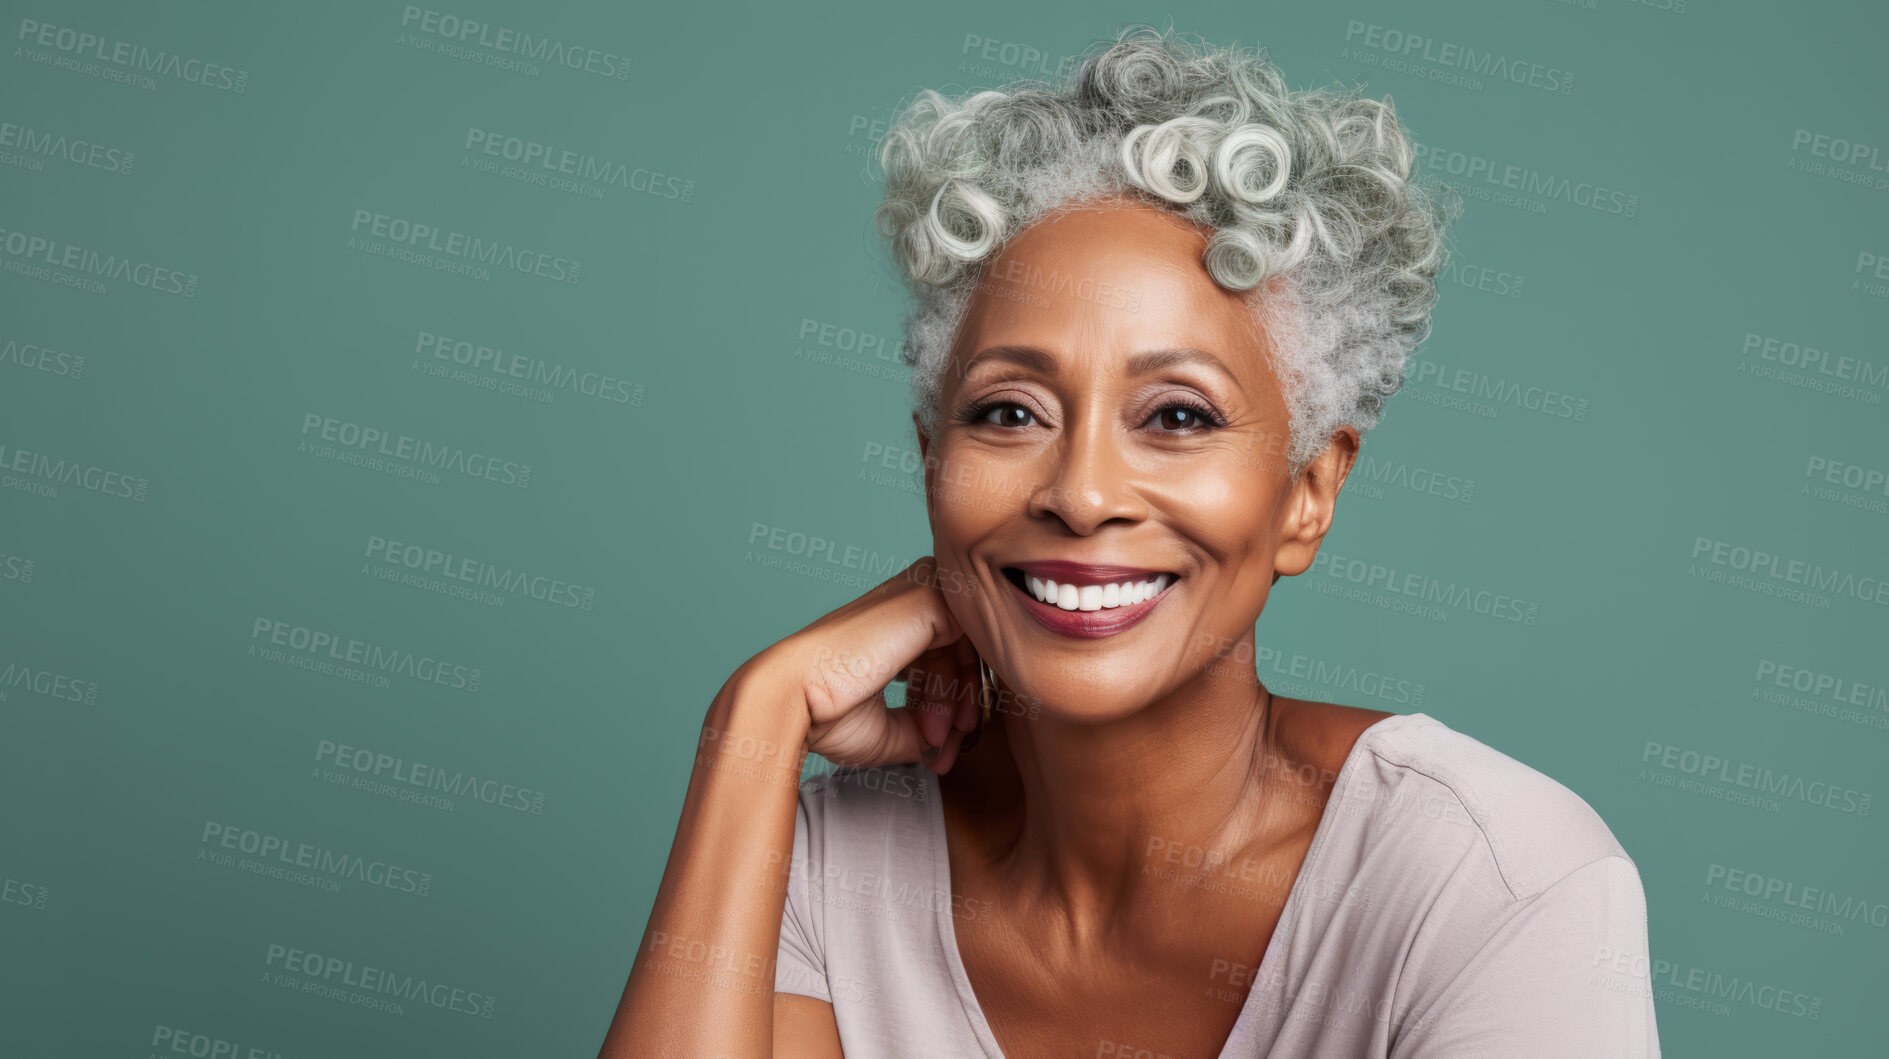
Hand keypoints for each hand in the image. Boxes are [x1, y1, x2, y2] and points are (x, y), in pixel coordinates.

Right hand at [736, 556, 984, 773]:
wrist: (793, 698)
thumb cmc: (825, 711)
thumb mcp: (887, 726)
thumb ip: (923, 729)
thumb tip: (948, 749)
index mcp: (894, 615)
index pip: (947, 651)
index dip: (949, 700)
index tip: (941, 743)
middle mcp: (908, 593)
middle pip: (963, 648)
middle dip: (959, 703)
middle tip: (947, 745)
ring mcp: (920, 589)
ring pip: (969, 647)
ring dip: (957, 702)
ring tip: (935, 740)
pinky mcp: (929, 597)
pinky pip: (972, 642)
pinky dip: (960, 688)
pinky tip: (937, 723)